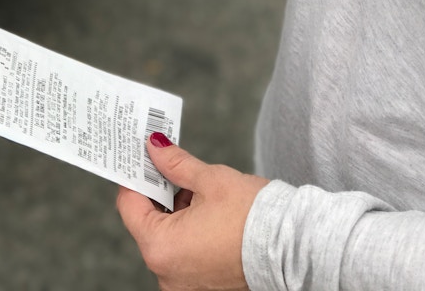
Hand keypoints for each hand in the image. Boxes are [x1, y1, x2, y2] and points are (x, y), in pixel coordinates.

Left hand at [117, 133, 268, 290]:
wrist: (296, 247)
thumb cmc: (254, 217)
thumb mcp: (209, 179)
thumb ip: (174, 163)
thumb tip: (155, 147)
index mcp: (161, 248)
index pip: (129, 206)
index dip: (136, 178)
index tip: (143, 160)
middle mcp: (166, 273)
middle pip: (148, 222)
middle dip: (159, 193)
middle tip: (170, 167)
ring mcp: (184, 283)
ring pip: (167, 237)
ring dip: (176, 211)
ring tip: (197, 189)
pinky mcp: (202, 285)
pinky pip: (184, 252)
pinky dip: (189, 231)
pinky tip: (207, 211)